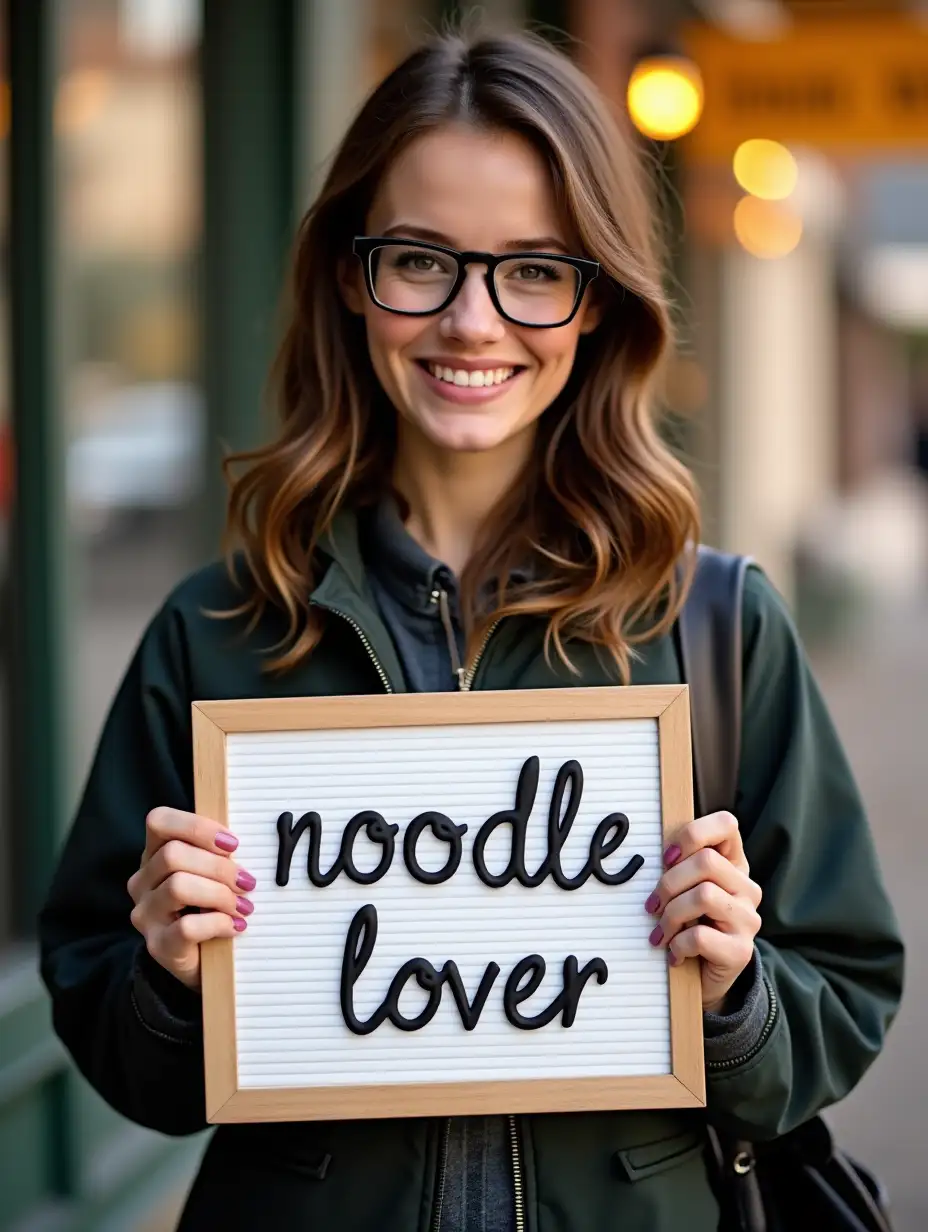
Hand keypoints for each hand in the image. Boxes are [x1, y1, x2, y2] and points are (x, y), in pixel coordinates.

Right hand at [127, 807, 254, 991]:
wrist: (201, 960)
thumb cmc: (210, 906)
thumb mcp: (210, 874)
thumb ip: (216, 854)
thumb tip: (237, 844)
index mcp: (154, 854)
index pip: (159, 821)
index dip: (197, 827)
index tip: (232, 843)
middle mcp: (142, 881)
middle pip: (173, 854)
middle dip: (219, 866)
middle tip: (247, 882)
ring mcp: (146, 914)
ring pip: (178, 886)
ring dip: (220, 894)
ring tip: (242, 906)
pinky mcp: (158, 945)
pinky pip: (188, 927)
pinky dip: (218, 923)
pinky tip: (234, 926)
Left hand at [645, 811, 761, 1011]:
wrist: (706, 979)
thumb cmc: (691, 925)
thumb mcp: (685, 891)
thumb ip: (680, 868)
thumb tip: (657, 855)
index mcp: (733, 864)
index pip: (726, 825)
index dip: (693, 833)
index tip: (668, 857)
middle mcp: (747, 888)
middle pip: (706, 862)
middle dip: (669, 883)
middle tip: (653, 905)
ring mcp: (748, 919)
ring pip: (703, 896)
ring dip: (671, 915)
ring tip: (662, 932)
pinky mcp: (741, 951)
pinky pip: (700, 936)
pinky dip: (678, 944)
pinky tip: (675, 952)